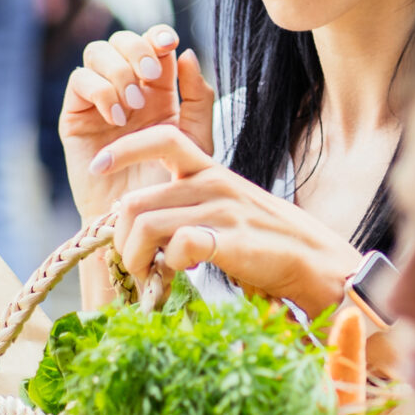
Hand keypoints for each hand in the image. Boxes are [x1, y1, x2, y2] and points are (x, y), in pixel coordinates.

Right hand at [58, 25, 215, 222]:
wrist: (140, 222)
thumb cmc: (171, 187)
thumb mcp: (196, 140)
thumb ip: (198, 98)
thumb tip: (186, 54)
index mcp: (158, 90)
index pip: (152, 45)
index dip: (157, 36)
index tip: (169, 44)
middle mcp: (126, 89)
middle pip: (122, 41)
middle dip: (137, 50)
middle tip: (151, 77)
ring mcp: (99, 101)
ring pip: (97, 53)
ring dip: (117, 69)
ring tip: (132, 104)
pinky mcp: (76, 117)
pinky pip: (79, 82)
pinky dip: (99, 89)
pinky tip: (116, 116)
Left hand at [93, 125, 360, 311]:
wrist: (316, 263)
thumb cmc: (267, 242)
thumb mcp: (227, 209)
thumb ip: (190, 207)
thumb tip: (143, 223)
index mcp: (210, 171)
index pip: (161, 138)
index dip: (123, 149)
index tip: (99, 167)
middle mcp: (213, 184)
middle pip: (135, 200)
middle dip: (120, 238)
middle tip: (132, 262)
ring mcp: (222, 211)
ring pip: (145, 224)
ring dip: (135, 257)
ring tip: (147, 275)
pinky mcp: (231, 240)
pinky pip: (178, 246)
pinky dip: (168, 266)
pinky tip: (179, 276)